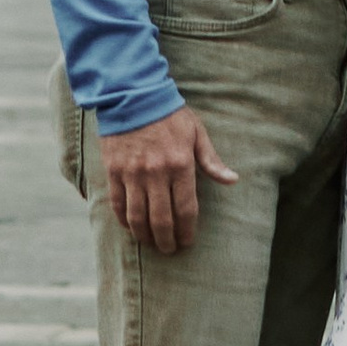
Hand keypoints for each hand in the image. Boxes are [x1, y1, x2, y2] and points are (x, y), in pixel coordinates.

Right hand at [99, 105, 235, 252]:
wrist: (133, 96)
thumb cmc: (170, 115)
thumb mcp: (197, 132)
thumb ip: (212, 160)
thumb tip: (232, 180)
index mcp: (181, 164)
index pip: (185, 209)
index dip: (187, 231)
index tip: (187, 242)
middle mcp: (156, 173)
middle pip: (161, 219)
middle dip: (166, 240)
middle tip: (170, 250)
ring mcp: (133, 174)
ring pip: (137, 217)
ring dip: (145, 236)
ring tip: (152, 244)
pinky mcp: (114, 171)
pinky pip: (118, 204)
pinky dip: (124, 220)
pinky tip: (131, 228)